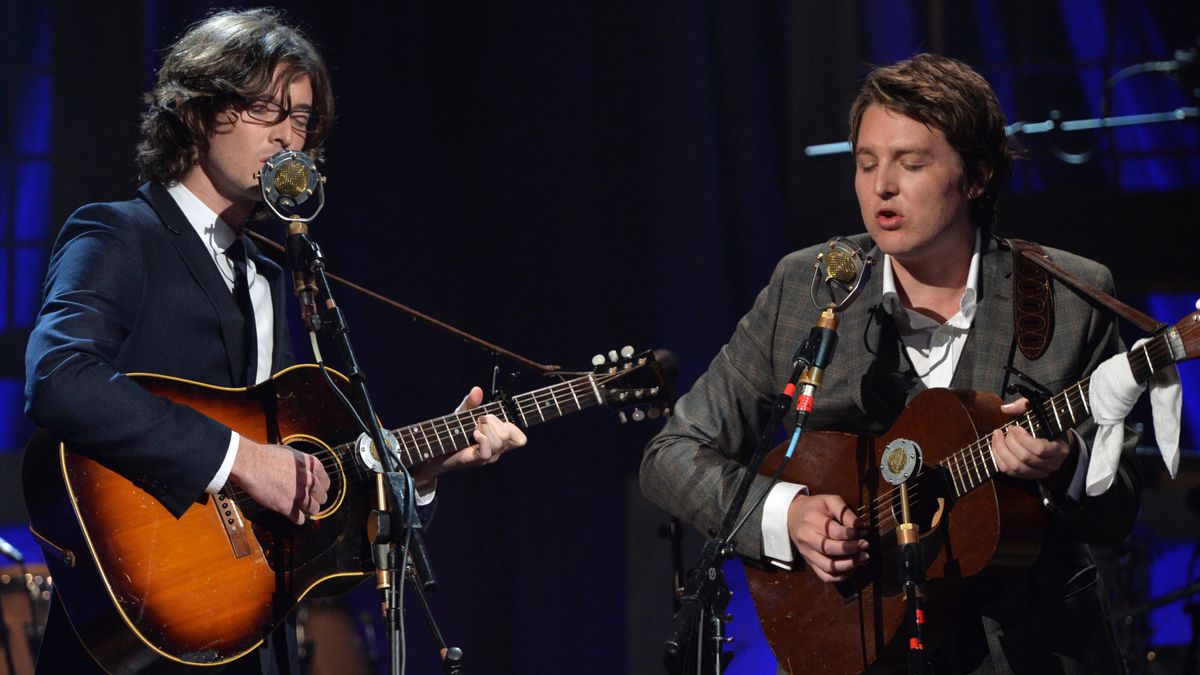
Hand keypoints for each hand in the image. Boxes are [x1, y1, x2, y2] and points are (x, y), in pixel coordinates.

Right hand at [230, 437, 329, 524]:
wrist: (251, 464)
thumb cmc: (266, 456)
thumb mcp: (291, 453)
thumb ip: (302, 463)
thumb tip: (305, 469)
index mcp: (311, 465)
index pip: (326, 482)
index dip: (321, 488)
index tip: (318, 491)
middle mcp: (309, 480)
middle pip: (322, 497)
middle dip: (316, 499)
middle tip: (311, 501)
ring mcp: (299, 494)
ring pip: (314, 509)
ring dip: (309, 510)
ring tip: (304, 509)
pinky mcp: (287, 506)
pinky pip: (299, 519)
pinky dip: (298, 519)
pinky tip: (295, 517)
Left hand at [410, 386, 527, 489]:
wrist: (434, 451)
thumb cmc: (451, 433)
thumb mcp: (462, 414)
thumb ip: (471, 402)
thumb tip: (477, 389)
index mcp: (499, 439)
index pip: (520, 438)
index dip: (514, 426)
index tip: (498, 417)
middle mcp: (497, 450)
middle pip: (510, 434)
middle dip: (494, 421)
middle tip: (478, 421)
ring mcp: (489, 456)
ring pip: (500, 439)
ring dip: (485, 428)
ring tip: (473, 428)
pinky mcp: (478, 460)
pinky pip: (488, 450)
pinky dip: (482, 438)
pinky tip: (473, 434)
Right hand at [787, 493, 868, 582]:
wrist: (792, 515)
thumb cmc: (815, 507)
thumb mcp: (830, 501)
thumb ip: (845, 512)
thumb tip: (861, 527)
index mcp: (812, 520)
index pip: (835, 532)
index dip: (853, 534)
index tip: (864, 532)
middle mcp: (807, 538)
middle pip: (830, 549)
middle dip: (852, 549)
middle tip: (865, 545)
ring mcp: (807, 553)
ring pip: (828, 566)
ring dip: (849, 565)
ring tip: (862, 557)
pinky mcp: (809, 563)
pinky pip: (825, 576)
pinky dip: (841, 576)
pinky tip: (852, 568)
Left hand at [991, 398, 1071, 479]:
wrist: (1058, 442)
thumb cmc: (1048, 424)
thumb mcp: (1042, 411)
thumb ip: (1025, 405)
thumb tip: (1005, 409)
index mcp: (1059, 449)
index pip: (1040, 449)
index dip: (1023, 439)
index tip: (1015, 427)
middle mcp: (1051, 464)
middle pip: (1025, 458)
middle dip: (1010, 442)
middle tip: (1006, 430)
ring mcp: (1039, 472)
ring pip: (1015, 467)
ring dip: (1001, 450)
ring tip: (998, 436)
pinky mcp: (1027, 476)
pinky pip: (1009, 472)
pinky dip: (998, 458)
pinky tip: (996, 446)